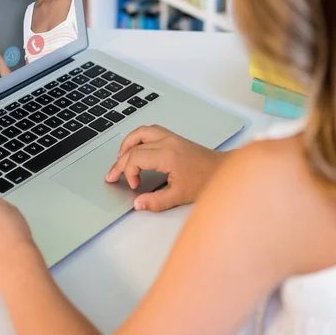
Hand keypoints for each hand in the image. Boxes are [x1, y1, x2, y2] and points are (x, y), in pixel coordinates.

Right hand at [106, 125, 229, 212]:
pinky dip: (138, 138)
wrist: (223, 169)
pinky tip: (136, 148)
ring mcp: (170, 137)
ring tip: (120, 157)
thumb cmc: (205, 180)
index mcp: (167, 155)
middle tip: (112, 175)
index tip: (133, 185)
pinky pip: (150, 131)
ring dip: (127, 143)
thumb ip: (156, 201)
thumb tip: (138, 203)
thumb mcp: (180, 196)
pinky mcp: (174, 137)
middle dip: (120, 161)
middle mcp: (167, 142)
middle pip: (134, 146)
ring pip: (140, 132)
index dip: (128, 172)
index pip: (136, 157)